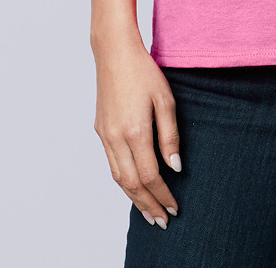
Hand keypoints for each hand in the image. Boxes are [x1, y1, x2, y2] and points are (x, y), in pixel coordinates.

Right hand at [93, 35, 181, 228]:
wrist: (114, 53)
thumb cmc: (144, 72)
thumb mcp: (166, 100)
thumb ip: (170, 137)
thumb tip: (175, 168)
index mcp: (134, 132)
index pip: (150, 176)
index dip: (163, 195)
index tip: (174, 207)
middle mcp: (115, 138)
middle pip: (132, 184)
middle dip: (148, 205)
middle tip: (162, 221)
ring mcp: (105, 136)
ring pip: (118, 178)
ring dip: (133, 198)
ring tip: (148, 212)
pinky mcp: (100, 130)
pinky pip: (112, 164)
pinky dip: (123, 181)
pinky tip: (133, 187)